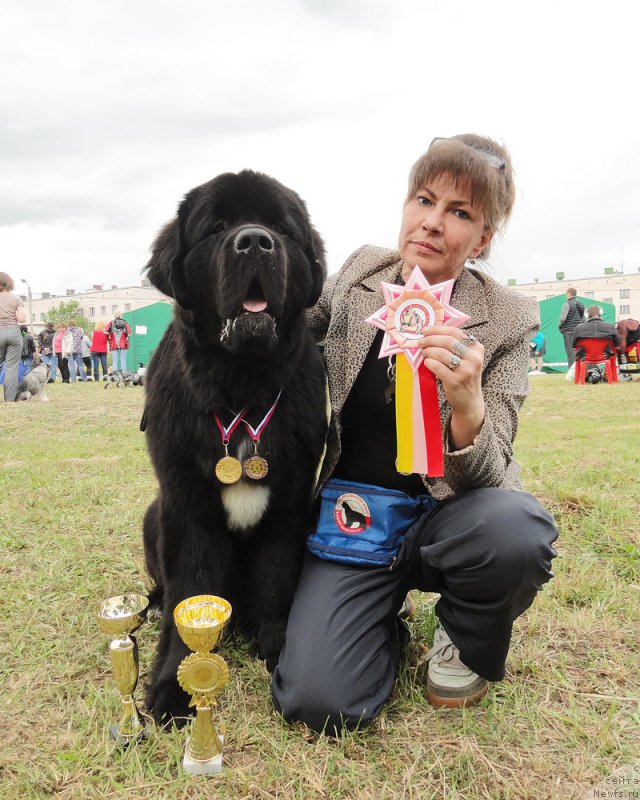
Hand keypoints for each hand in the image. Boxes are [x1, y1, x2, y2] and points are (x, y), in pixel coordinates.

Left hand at [416, 326, 484, 449]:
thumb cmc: (465, 377)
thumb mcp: (467, 359)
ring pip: (441, 353)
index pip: (455, 332)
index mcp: (477, 348)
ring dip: (428, 351)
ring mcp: (465, 370)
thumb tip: (432, 332)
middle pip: (447, 341)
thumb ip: (456, 346)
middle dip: (430, 339)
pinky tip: (427, 363)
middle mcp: (474, 358)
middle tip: (420, 342)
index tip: (425, 330)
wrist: (469, 401)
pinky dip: (429, 363)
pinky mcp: (455, 381)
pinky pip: (437, 366)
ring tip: (423, 353)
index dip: (437, 329)